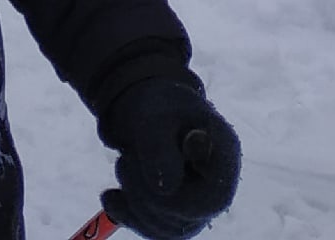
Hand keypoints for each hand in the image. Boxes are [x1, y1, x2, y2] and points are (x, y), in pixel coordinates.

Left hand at [98, 77, 240, 238]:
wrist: (152, 111)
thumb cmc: (160, 107)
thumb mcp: (155, 118)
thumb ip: (160, 148)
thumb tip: (165, 188)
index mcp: (224, 158)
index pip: (211, 201)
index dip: (175, 197)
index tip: (143, 169)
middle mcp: (215, 188)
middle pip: (184, 219)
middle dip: (144, 193)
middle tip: (125, 159)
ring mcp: (196, 206)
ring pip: (163, 228)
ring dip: (133, 200)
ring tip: (125, 162)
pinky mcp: (175, 216)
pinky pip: (151, 230)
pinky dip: (126, 214)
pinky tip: (111, 196)